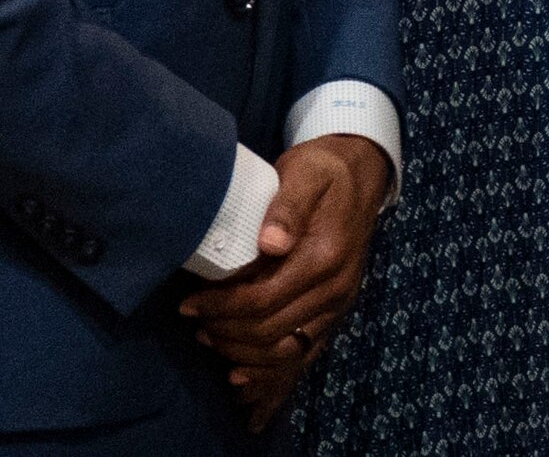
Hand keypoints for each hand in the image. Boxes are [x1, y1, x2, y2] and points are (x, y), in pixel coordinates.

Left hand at [187, 134, 392, 426]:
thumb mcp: (305, 173)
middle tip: (194, 321)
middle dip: (225, 333)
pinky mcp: (335, 311)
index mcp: (325, 257)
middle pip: (270, 332)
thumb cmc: (323, 171)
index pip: (263, 300)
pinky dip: (272, 374)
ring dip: (242, 354)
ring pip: (285, 352)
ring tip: (210, 339)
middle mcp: (336, 288)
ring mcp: (338, 304)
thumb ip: (288, 206)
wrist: (360, 174)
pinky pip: (304, 355)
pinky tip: (242, 378)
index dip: (220, 308)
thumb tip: (271, 242)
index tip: (188, 304)